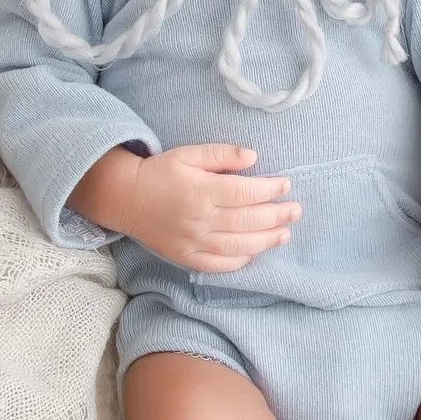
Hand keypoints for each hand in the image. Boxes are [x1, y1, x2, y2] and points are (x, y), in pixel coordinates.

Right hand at [71, 144, 298, 272]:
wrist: (124, 198)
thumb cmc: (159, 172)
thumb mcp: (188, 154)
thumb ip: (221, 154)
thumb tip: (253, 157)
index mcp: (201, 190)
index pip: (245, 192)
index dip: (270, 189)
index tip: (286, 185)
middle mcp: (199, 219)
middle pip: (247, 220)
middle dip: (276, 215)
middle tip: (296, 211)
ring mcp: (193, 242)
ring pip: (239, 246)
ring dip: (266, 241)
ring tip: (285, 234)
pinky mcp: (186, 257)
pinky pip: (219, 265)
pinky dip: (240, 261)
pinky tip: (255, 253)